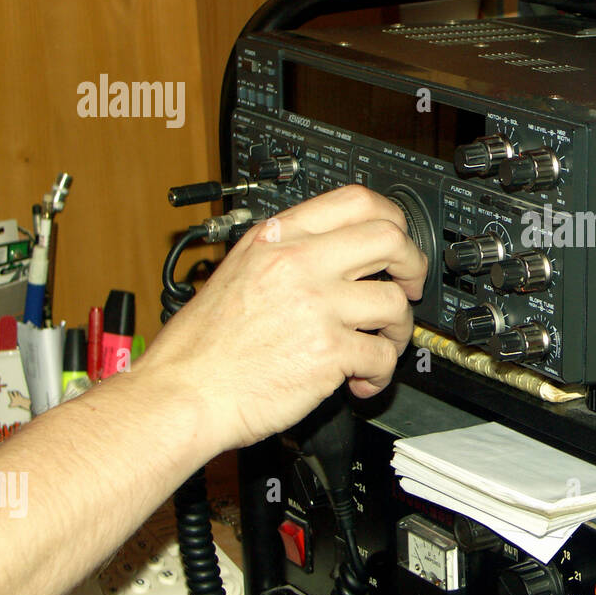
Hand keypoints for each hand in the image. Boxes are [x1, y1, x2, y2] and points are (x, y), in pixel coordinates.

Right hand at [137, 185, 427, 453]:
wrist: (182, 394)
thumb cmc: (202, 346)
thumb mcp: (237, 271)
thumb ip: (284, 254)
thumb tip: (332, 251)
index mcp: (278, 239)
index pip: (355, 201)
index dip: (391, 219)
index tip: (398, 241)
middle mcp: (299, 264)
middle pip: (390, 240)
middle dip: (413, 266)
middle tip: (409, 287)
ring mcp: (316, 306)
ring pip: (395, 302)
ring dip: (398, 331)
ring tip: (379, 347)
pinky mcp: (327, 352)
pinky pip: (382, 356)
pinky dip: (380, 374)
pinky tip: (360, 381)